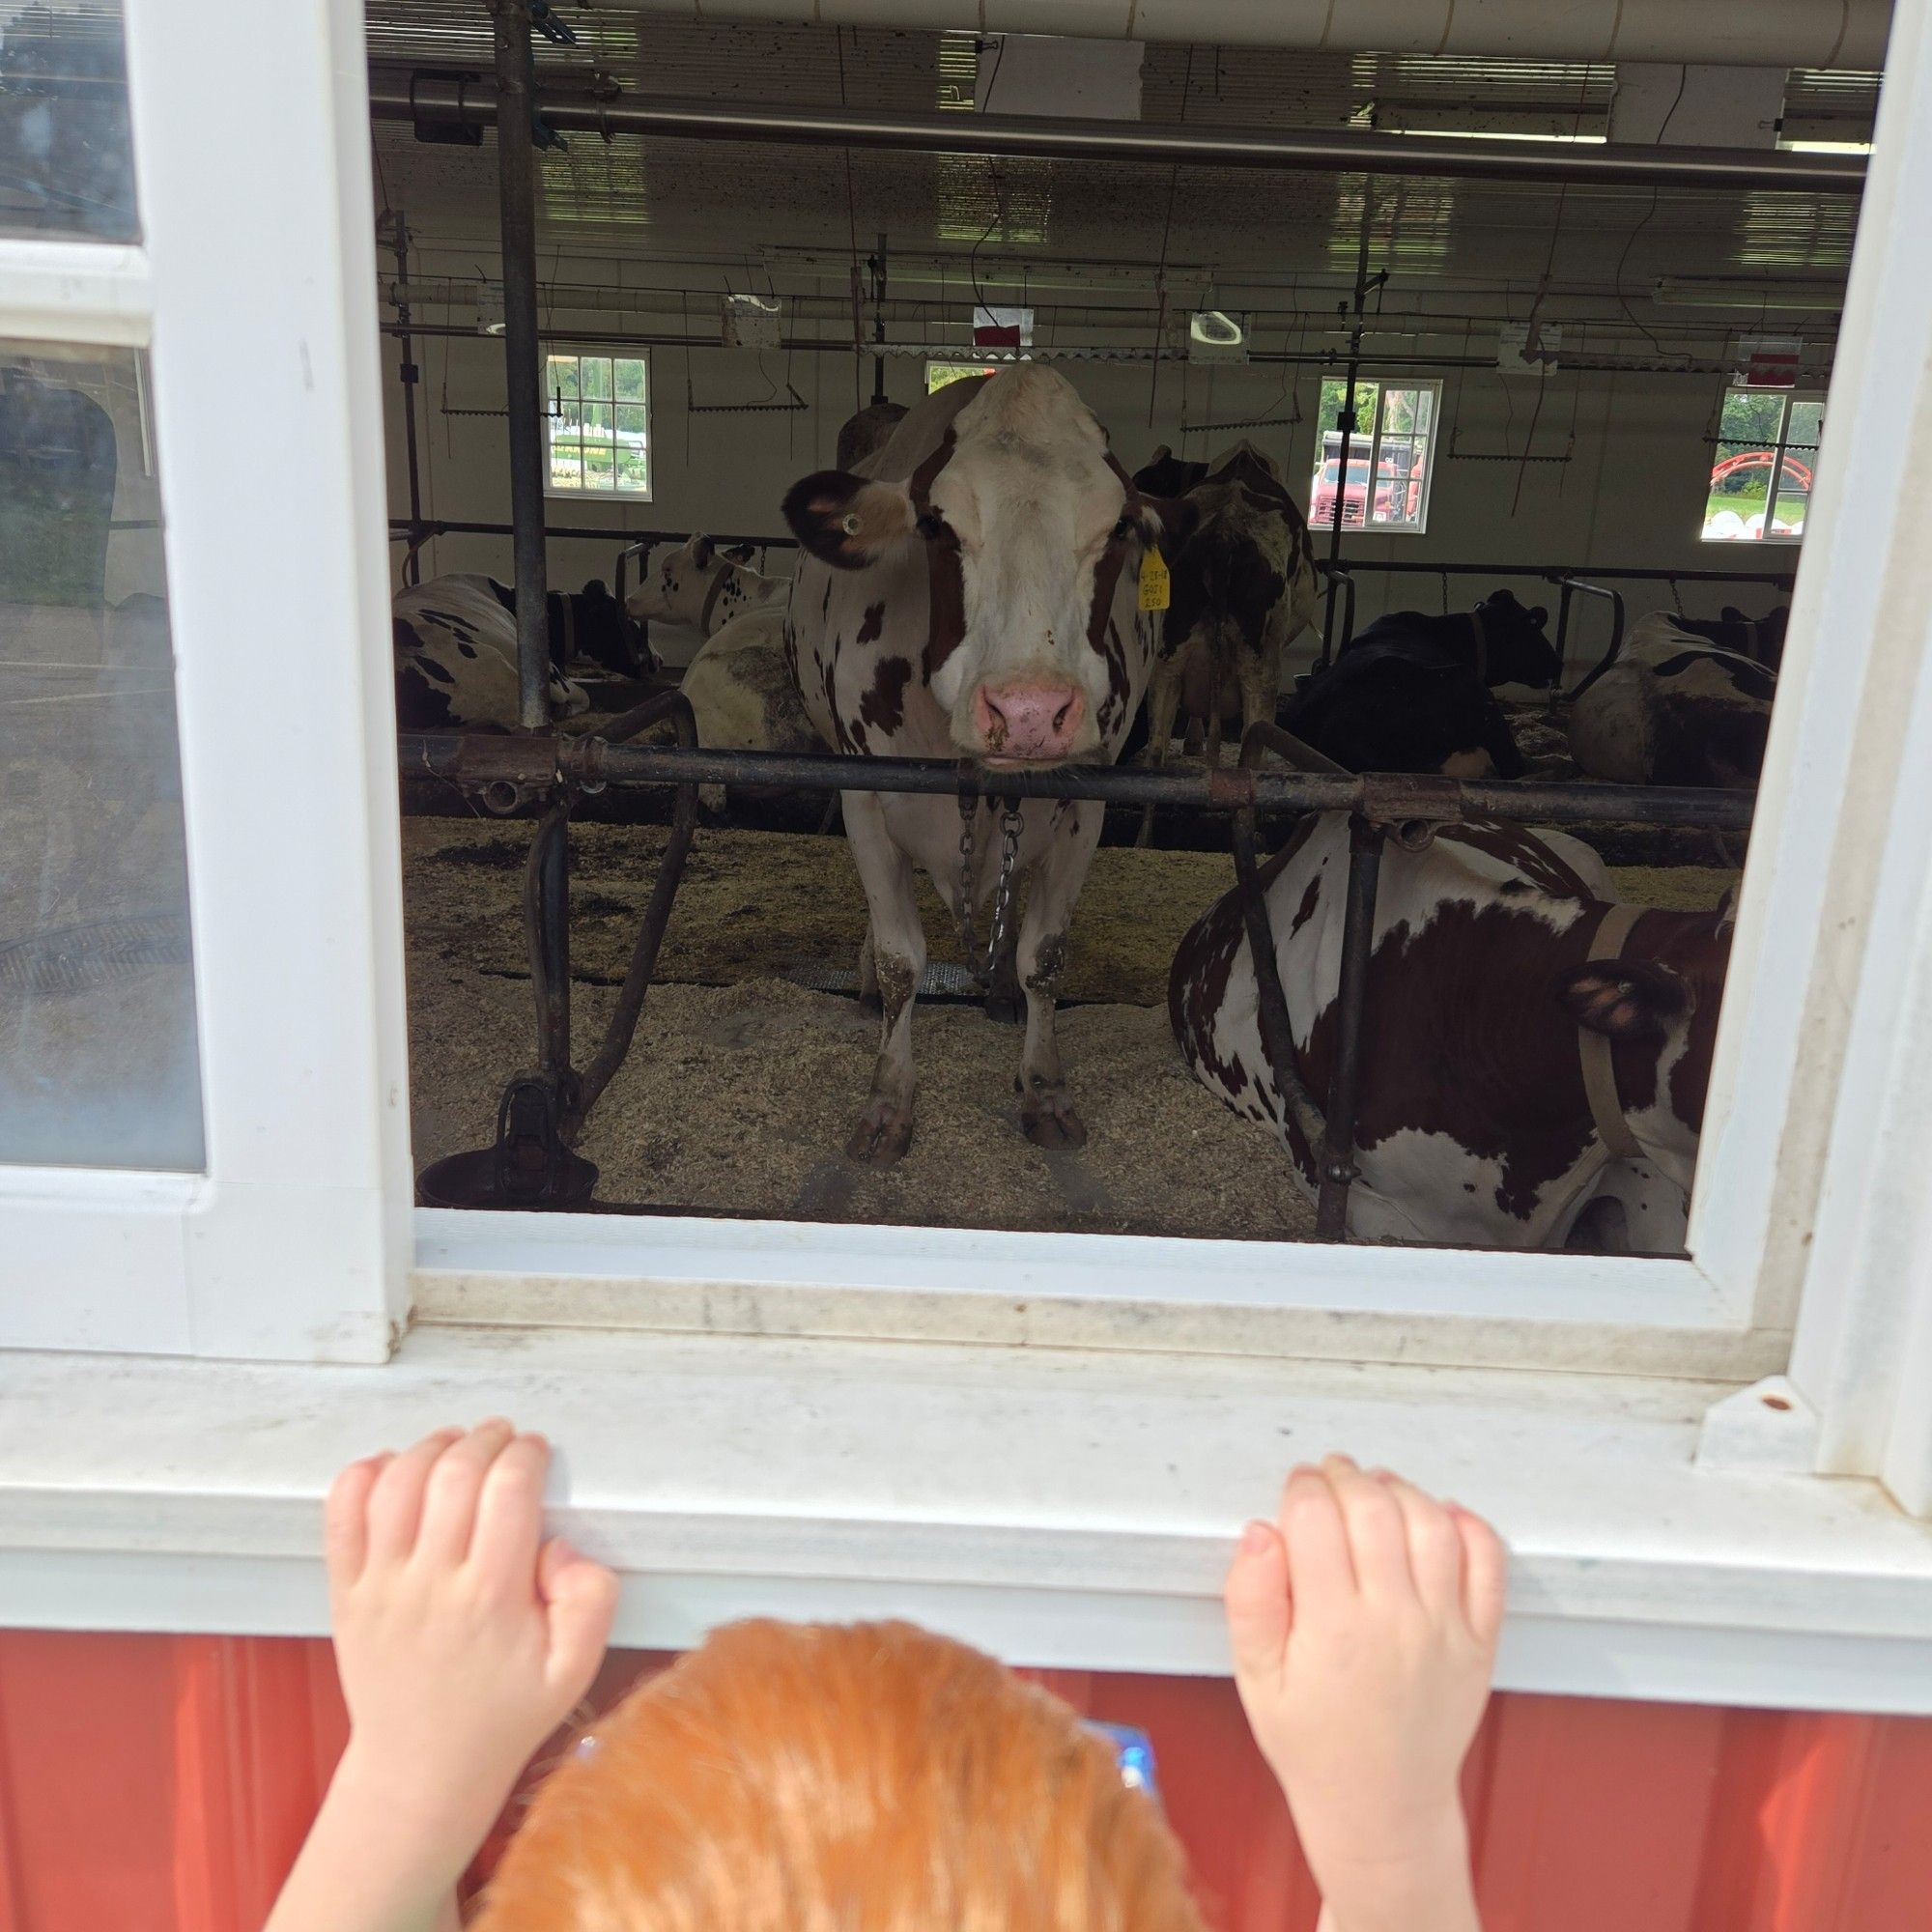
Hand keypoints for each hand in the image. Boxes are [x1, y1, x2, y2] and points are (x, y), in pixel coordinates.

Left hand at [324, 1420, 618, 1860]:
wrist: (423, 1767)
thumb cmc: (504, 1712)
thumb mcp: (575, 1669)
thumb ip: (591, 1600)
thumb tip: (561, 1545)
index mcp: (492, 1599)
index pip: (507, 1491)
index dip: (526, 1455)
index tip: (537, 1452)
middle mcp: (431, 1585)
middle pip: (453, 1475)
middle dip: (485, 1439)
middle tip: (505, 1439)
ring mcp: (381, 1587)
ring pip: (397, 1483)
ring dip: (431, 1447)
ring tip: (457, 1445)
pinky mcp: (345, 1593)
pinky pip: (341, 1515)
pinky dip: (363, 1475)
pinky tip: (395, 1468)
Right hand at [1223, 1456, 1505, 1931]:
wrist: (1381, 1807)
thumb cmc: (1315, 1743)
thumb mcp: (1256, 1679)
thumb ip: (1250, 1600)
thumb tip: (1261, 1532)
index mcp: (1332, 1628)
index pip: (1316, 1518)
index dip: (1302, 1488)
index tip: (1295, 1488)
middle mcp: (1394, 1621)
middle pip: (1373, 1509)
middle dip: (1345, 1477)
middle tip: (1328, 1477)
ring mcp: (1445, 1629)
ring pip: (1431, 1524)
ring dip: (1400, 1491)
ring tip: (1375, 1490)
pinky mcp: (1480, 1641)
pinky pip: (1488, 1564)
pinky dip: (1468, 1526)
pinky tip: (1438, 1516)